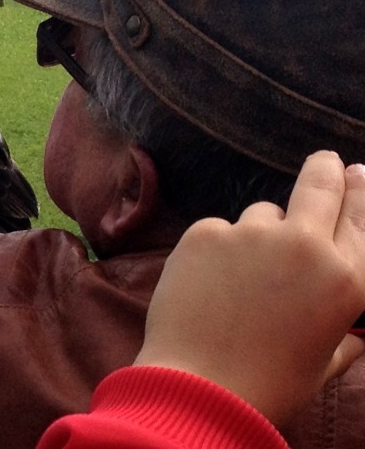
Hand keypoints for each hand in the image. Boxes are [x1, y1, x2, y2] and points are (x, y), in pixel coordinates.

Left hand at [135, 150, 364, 425]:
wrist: (200, 386)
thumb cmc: (270, 382)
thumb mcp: (327, 358)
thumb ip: (348, 328)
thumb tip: (354, 316)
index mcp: (347, 281)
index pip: (360, 220)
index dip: (359, 192)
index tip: (357, 171)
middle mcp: (306, 248)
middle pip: (321, 187)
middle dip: (325, 171)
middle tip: (325, 161)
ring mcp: (253, 234)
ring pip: (262, 214)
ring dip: (258, 234)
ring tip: (240, 283)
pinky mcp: (207, 231)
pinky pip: (219, 229)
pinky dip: (216, 249)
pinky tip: (208, 285)